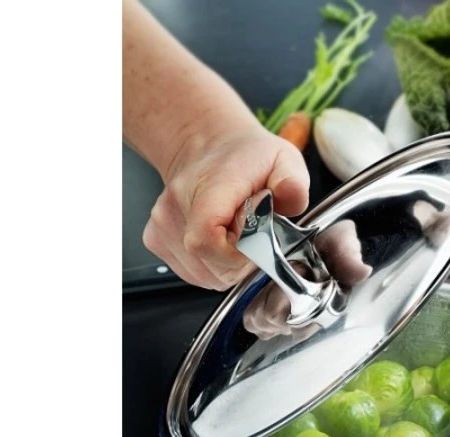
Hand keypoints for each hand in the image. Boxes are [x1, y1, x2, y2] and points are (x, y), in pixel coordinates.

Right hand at [143, 125, 309, 289]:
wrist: (207, 147)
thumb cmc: (246, 158)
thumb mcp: (283, 159)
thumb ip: (292, 183)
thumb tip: (289, 198)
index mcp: (207, 186)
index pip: (208, 240)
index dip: (242, 252)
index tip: (258, 235)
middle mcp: (176, 207)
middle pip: (214, 267)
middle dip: (243, 261)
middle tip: (253, 233)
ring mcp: (163, 226)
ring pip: (208, 277)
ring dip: (230, 266)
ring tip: (237, 235)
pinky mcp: (157, 241)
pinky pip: (196, 275)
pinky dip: (215, 268)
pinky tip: (221, 242)